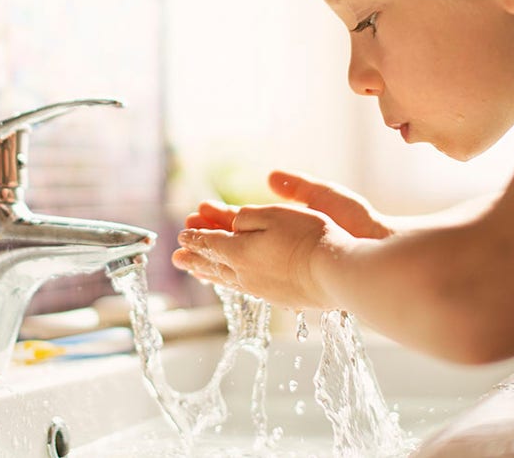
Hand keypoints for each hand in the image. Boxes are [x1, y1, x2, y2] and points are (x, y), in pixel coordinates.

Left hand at [174, 202, 345, 308]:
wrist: (336, 273)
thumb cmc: (309, 238)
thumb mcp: (275, 215)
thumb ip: (247, 218)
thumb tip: (233, 223)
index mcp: (239, 252)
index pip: (210, 243)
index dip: (195, 238)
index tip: (181, 236)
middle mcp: (244, 274)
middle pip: (212, 265)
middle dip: (194, 259)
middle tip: (176, 259)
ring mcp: (261, 289)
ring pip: (227, 279)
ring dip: (209, 272)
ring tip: (196, 271)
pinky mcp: (278, 298)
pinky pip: (243, 288)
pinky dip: (230, 282)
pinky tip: (232, 282)